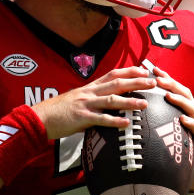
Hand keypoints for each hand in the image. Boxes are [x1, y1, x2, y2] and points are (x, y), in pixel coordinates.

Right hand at [31, 66, 154, 138]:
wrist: (40, 118)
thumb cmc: (59, 112)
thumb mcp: (78, 101)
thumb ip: (94, 103)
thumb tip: (108, 110)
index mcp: (90, 87)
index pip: (113, 74)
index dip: (129, 71)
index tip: (144, 70)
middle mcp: (90, 92)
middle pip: (117, 84)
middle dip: (136, 82)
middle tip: (153, 82)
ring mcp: (86, 104)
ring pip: (112, 100)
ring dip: (130, 102)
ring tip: (145, 104)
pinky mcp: (81, 118)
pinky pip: (101, 119)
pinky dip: (115, 121)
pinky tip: (126, 124)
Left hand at [151, 67, 193, 190]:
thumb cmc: (178, 150)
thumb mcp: (166, 133)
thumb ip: (156, 120)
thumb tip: (134, 110)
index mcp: (184, 111)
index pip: (175, 90)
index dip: (166, 78)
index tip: (152, 69)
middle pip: (186, 94)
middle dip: (173, 85)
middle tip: (159, 80)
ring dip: (181, 101)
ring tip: (169, 96)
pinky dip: (191, 124)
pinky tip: (182, 120)